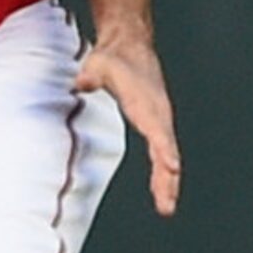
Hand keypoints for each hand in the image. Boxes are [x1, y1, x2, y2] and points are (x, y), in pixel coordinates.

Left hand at [75, 37, 181, 216]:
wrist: (130, 45)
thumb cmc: (114, 58)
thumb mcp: (98, 65)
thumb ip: (90, 76)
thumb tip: (80, 82)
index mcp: (145, 102)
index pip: (157, 129)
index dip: (164, 148)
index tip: (171, 166)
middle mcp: (157, 113)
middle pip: (166, 150)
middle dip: (168, 177)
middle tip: (166, 204)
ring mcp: (159, 119)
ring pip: (167, 155)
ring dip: (168, 182)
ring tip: (166, 207)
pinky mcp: (157, 123)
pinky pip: (163, 152)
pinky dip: (163, 172)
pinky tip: (161, 191)